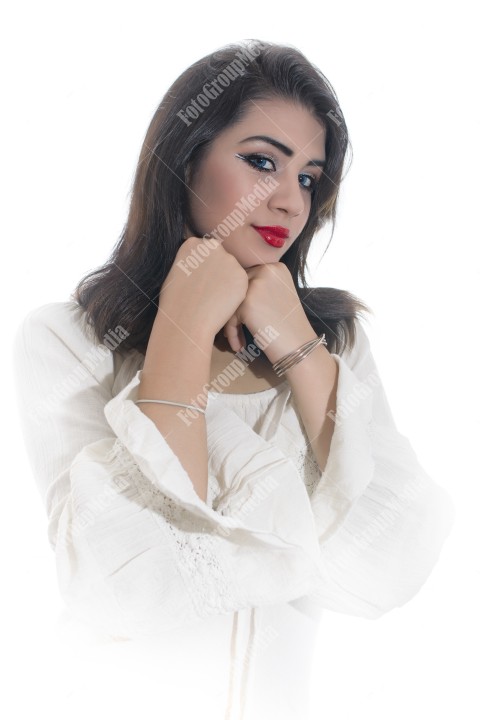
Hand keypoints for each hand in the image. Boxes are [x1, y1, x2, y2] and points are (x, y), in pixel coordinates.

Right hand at [157, 227, 248, 342]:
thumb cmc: (175, 302)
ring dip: (226, 282)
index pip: (205, 251)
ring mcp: (229, 260)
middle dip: (217, 272)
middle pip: (220, 258)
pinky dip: (234, 293)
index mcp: (193, 244)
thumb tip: (201, 267)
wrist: (186, 320)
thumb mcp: (176, 271)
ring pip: (232, 270)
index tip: (199, 280)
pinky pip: (240, 283)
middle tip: (208, 291)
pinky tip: (221, 303)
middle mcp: (212, 246)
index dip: (203, 268)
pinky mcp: (241, 276)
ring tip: (213, 299)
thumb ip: (191, 262)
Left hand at [222, 263, 315, 361]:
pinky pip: (230, 316)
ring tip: (237, 340)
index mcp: (276, 267)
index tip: (242, 318)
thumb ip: (260, 285)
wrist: (298, 345)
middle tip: (236, 331)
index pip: (248, 278)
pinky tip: (239, 346)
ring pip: (231, 302)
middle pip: (238, 289)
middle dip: (234, 311)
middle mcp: (267, 270)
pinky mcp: (248, 301)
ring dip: (231, 323)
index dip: (242, 299)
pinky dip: (232, 332)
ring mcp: (257, 284)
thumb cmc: (288, 325)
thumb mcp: (279, 294)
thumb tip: (230, 287)